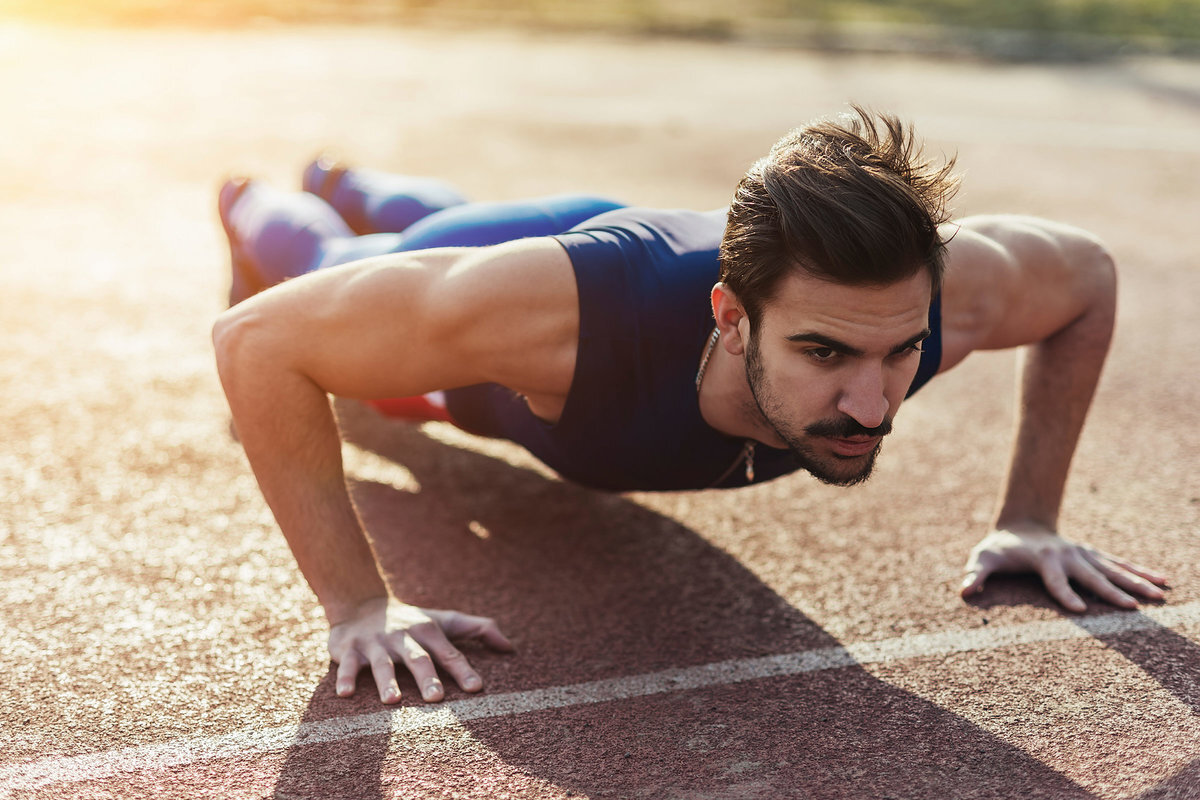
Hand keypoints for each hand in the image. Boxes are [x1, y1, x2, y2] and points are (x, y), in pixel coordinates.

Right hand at [328, 597, 513, 703]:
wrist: (360, 603)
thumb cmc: (411, 621)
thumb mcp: (445, 619)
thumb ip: (478, 629)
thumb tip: (511, 647)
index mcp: (427, 631)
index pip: (449, 653)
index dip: (463, 669)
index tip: (476, 687)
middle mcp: (403, 637)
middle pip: (417, 658)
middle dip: (427, 677)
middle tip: (436, 697)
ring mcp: (375, 643)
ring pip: (382, 664)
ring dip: (386, 681)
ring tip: (392, 701)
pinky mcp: (349, 650)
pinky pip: (347, 666)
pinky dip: (345, 678)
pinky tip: (346, 694)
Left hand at [960, 524, 1168, 611]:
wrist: (1020, 522)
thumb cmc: (999, 546)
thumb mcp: (982, 556)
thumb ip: (974, 573)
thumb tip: (963, 590)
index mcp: (1044, 559)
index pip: (1055, 580)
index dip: (1064, 593)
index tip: (1079, 610)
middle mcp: (1069, 556)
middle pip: (1093, 576)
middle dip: (1112, 592)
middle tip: (1132, 608)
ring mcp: (1084, 555)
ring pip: (1115, 570)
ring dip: (1137, 582)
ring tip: (1160, 596)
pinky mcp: (1093, 555)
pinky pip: (1120, 564)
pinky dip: (1141, 571)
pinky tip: (1163, 581)